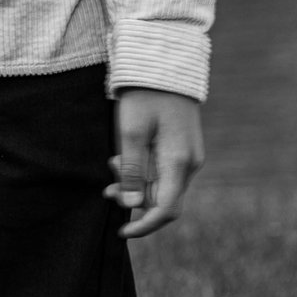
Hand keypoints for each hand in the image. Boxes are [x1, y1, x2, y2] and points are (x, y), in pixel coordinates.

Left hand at [102, 88, 202, 238]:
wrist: (163, 63)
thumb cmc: (144, 96)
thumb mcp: (130, 132)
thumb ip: (131, 171)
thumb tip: (132, 205)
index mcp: (179, 162)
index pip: (166, 209)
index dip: (144, 226)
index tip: (122, 232)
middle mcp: (190, 163)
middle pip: (165, 200)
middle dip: (136, 201)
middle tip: (107, 189)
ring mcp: (188, 155)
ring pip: (163, 186)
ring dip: (137, 185)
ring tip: (111, 165)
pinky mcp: (182, 147)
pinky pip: (165, 171)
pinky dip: (144, 172)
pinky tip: (123, 157)